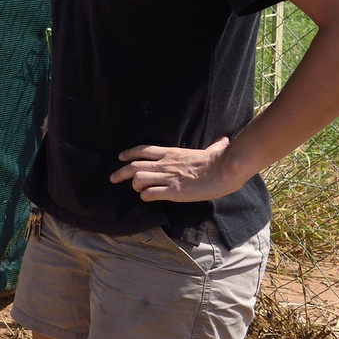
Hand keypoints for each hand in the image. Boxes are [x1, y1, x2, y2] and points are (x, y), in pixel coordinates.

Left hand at [111, 136, 242, 201]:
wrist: (225, 168)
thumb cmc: (220, 160)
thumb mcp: (210, 150)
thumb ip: (212, 146)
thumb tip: (223, 141)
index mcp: (171, 152)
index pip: (143, 150)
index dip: (129, 154)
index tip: (121, 157)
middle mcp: (165, 164)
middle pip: (134, 165)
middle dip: (120, 172)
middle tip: (113, 178)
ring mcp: (168, 177)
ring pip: (138, 179)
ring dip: (135, 186)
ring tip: (138, 190)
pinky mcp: (173, 191)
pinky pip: (150, 194)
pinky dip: (146, 197)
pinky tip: (148, 198)